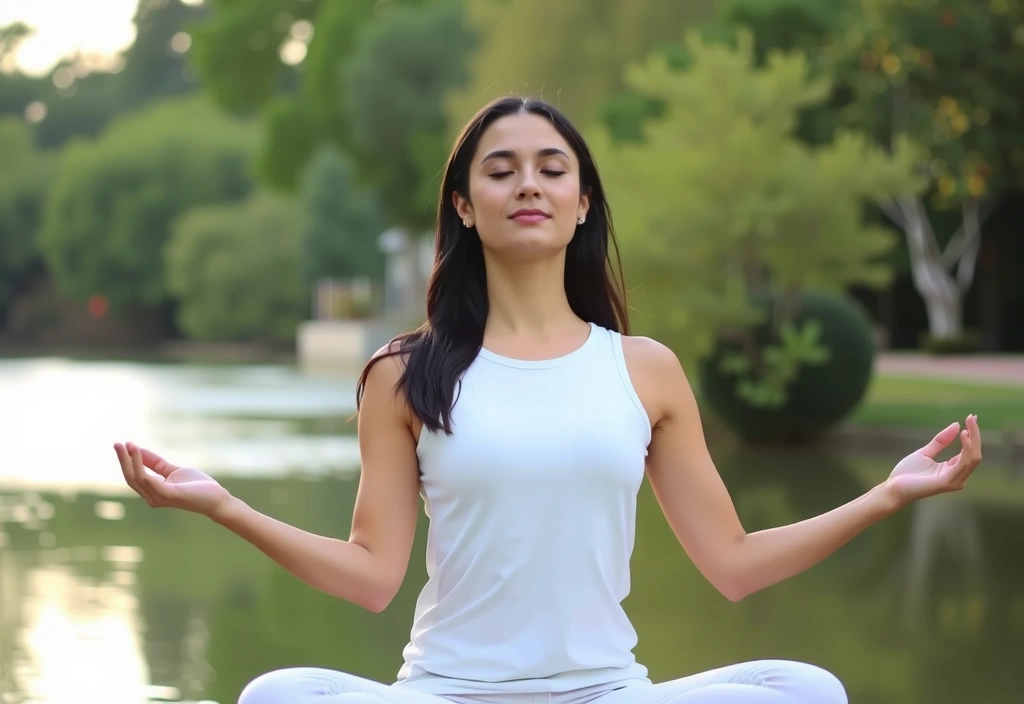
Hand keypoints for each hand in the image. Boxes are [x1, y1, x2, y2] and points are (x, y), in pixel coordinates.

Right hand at [114, 442, 231, 517]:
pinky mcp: (167, 495)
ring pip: (136, 478)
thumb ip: (155, 463)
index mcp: (153, 492)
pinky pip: (147, 479)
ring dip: (129, 460)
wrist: (215, 497)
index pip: (134, 476)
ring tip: (128, 445)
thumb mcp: (172, 470)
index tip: (123, 444)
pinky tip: (137, 453)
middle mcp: (152, 497)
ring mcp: (158, 497)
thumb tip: (137, 451)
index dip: (127, 461)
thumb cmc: (196, 486)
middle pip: (130, 478)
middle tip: (116, 443)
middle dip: (122, 460)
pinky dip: (140, 464)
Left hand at [886, 415, 982, 506]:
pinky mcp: (947, 482)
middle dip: (976, 435)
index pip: (969, 452)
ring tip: (969, 422)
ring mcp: (954, 481)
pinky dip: (966, 448)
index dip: (972, 435)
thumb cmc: (907, 473)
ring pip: (972, 458)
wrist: (893, 487)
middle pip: (975, 454)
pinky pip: (962, 464)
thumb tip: (956, 425)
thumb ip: (941, 442)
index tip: (971, 417)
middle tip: (972, 416)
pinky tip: (963, 435)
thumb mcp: (925, 453)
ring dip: (973, 439)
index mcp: (952, 470)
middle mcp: (957, 477)